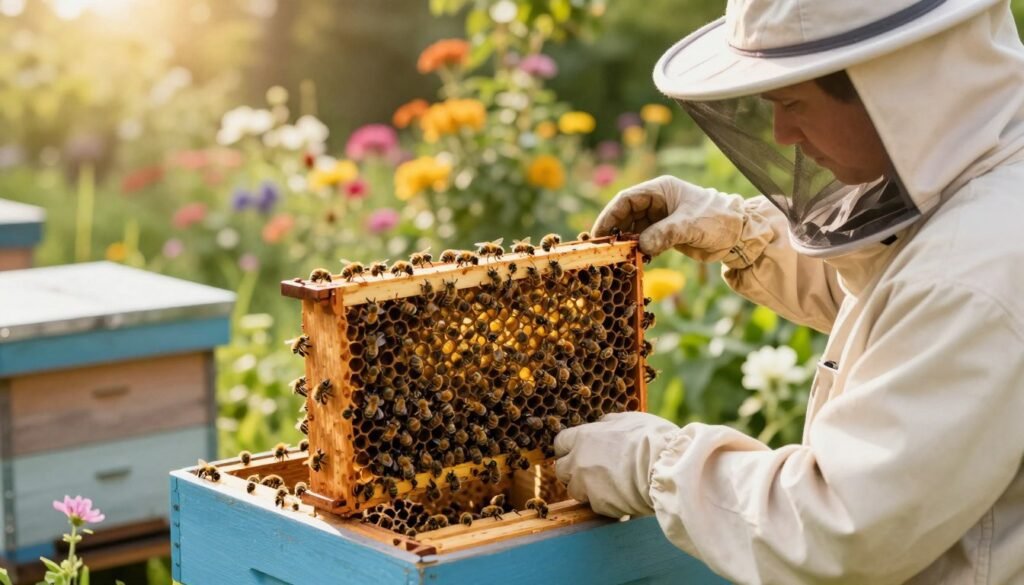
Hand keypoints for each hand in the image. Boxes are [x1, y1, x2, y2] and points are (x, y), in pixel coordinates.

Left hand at [554, 412, 678, 517]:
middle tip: (591, 470)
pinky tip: (621, 496)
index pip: (560, 443)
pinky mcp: (599, 505)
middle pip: (561, 469)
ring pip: (574, 490)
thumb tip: (601, 425)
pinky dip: (605, 502)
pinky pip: (595, 505)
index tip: (577, 450)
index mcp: (583, 437)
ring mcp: (586, 485)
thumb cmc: (650, 438)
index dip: (568, 448)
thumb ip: (607, 424)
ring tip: (608, 485)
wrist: (665, 468)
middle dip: (572, 470)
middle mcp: (578, 462)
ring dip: (586, 489)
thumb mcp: (628, 419)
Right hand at [592, 175, 751, 262]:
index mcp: (661, 190)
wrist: (740, 235)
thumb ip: (665, 234)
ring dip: (625, 243)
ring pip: (632, 229)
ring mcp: (660, 218)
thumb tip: (641, 246)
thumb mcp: (691, 225)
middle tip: (603, 250)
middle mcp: (657, 202)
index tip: (599, 233)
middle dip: (614, 231)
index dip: (610, 215)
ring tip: (617, 258)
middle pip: (625, 215)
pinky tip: (634, 261)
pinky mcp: (664, 234)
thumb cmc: (718, 220)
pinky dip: (637, 250)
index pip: (627, 199)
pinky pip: (643, 241)